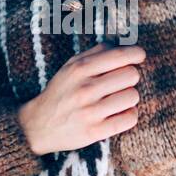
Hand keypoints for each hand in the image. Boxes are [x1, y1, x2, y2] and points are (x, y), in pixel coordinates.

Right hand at [17, 43, 146, 153]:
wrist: (37, 126)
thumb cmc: (61, 92)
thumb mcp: (70, 67)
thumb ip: (96, 53)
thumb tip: (122, 44)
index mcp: (79, 69)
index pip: (120, 55)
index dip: (136, 54)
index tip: (139, 57)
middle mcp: (85, 89)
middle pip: (131, 75)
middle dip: (130, 77)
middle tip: (121, 83)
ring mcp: (90, 112)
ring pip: (132, 96)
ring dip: (129, 97)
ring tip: (118, 99)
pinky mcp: (95, 132)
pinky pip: (129, 118)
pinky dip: (129, 115)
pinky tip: (119, 113)